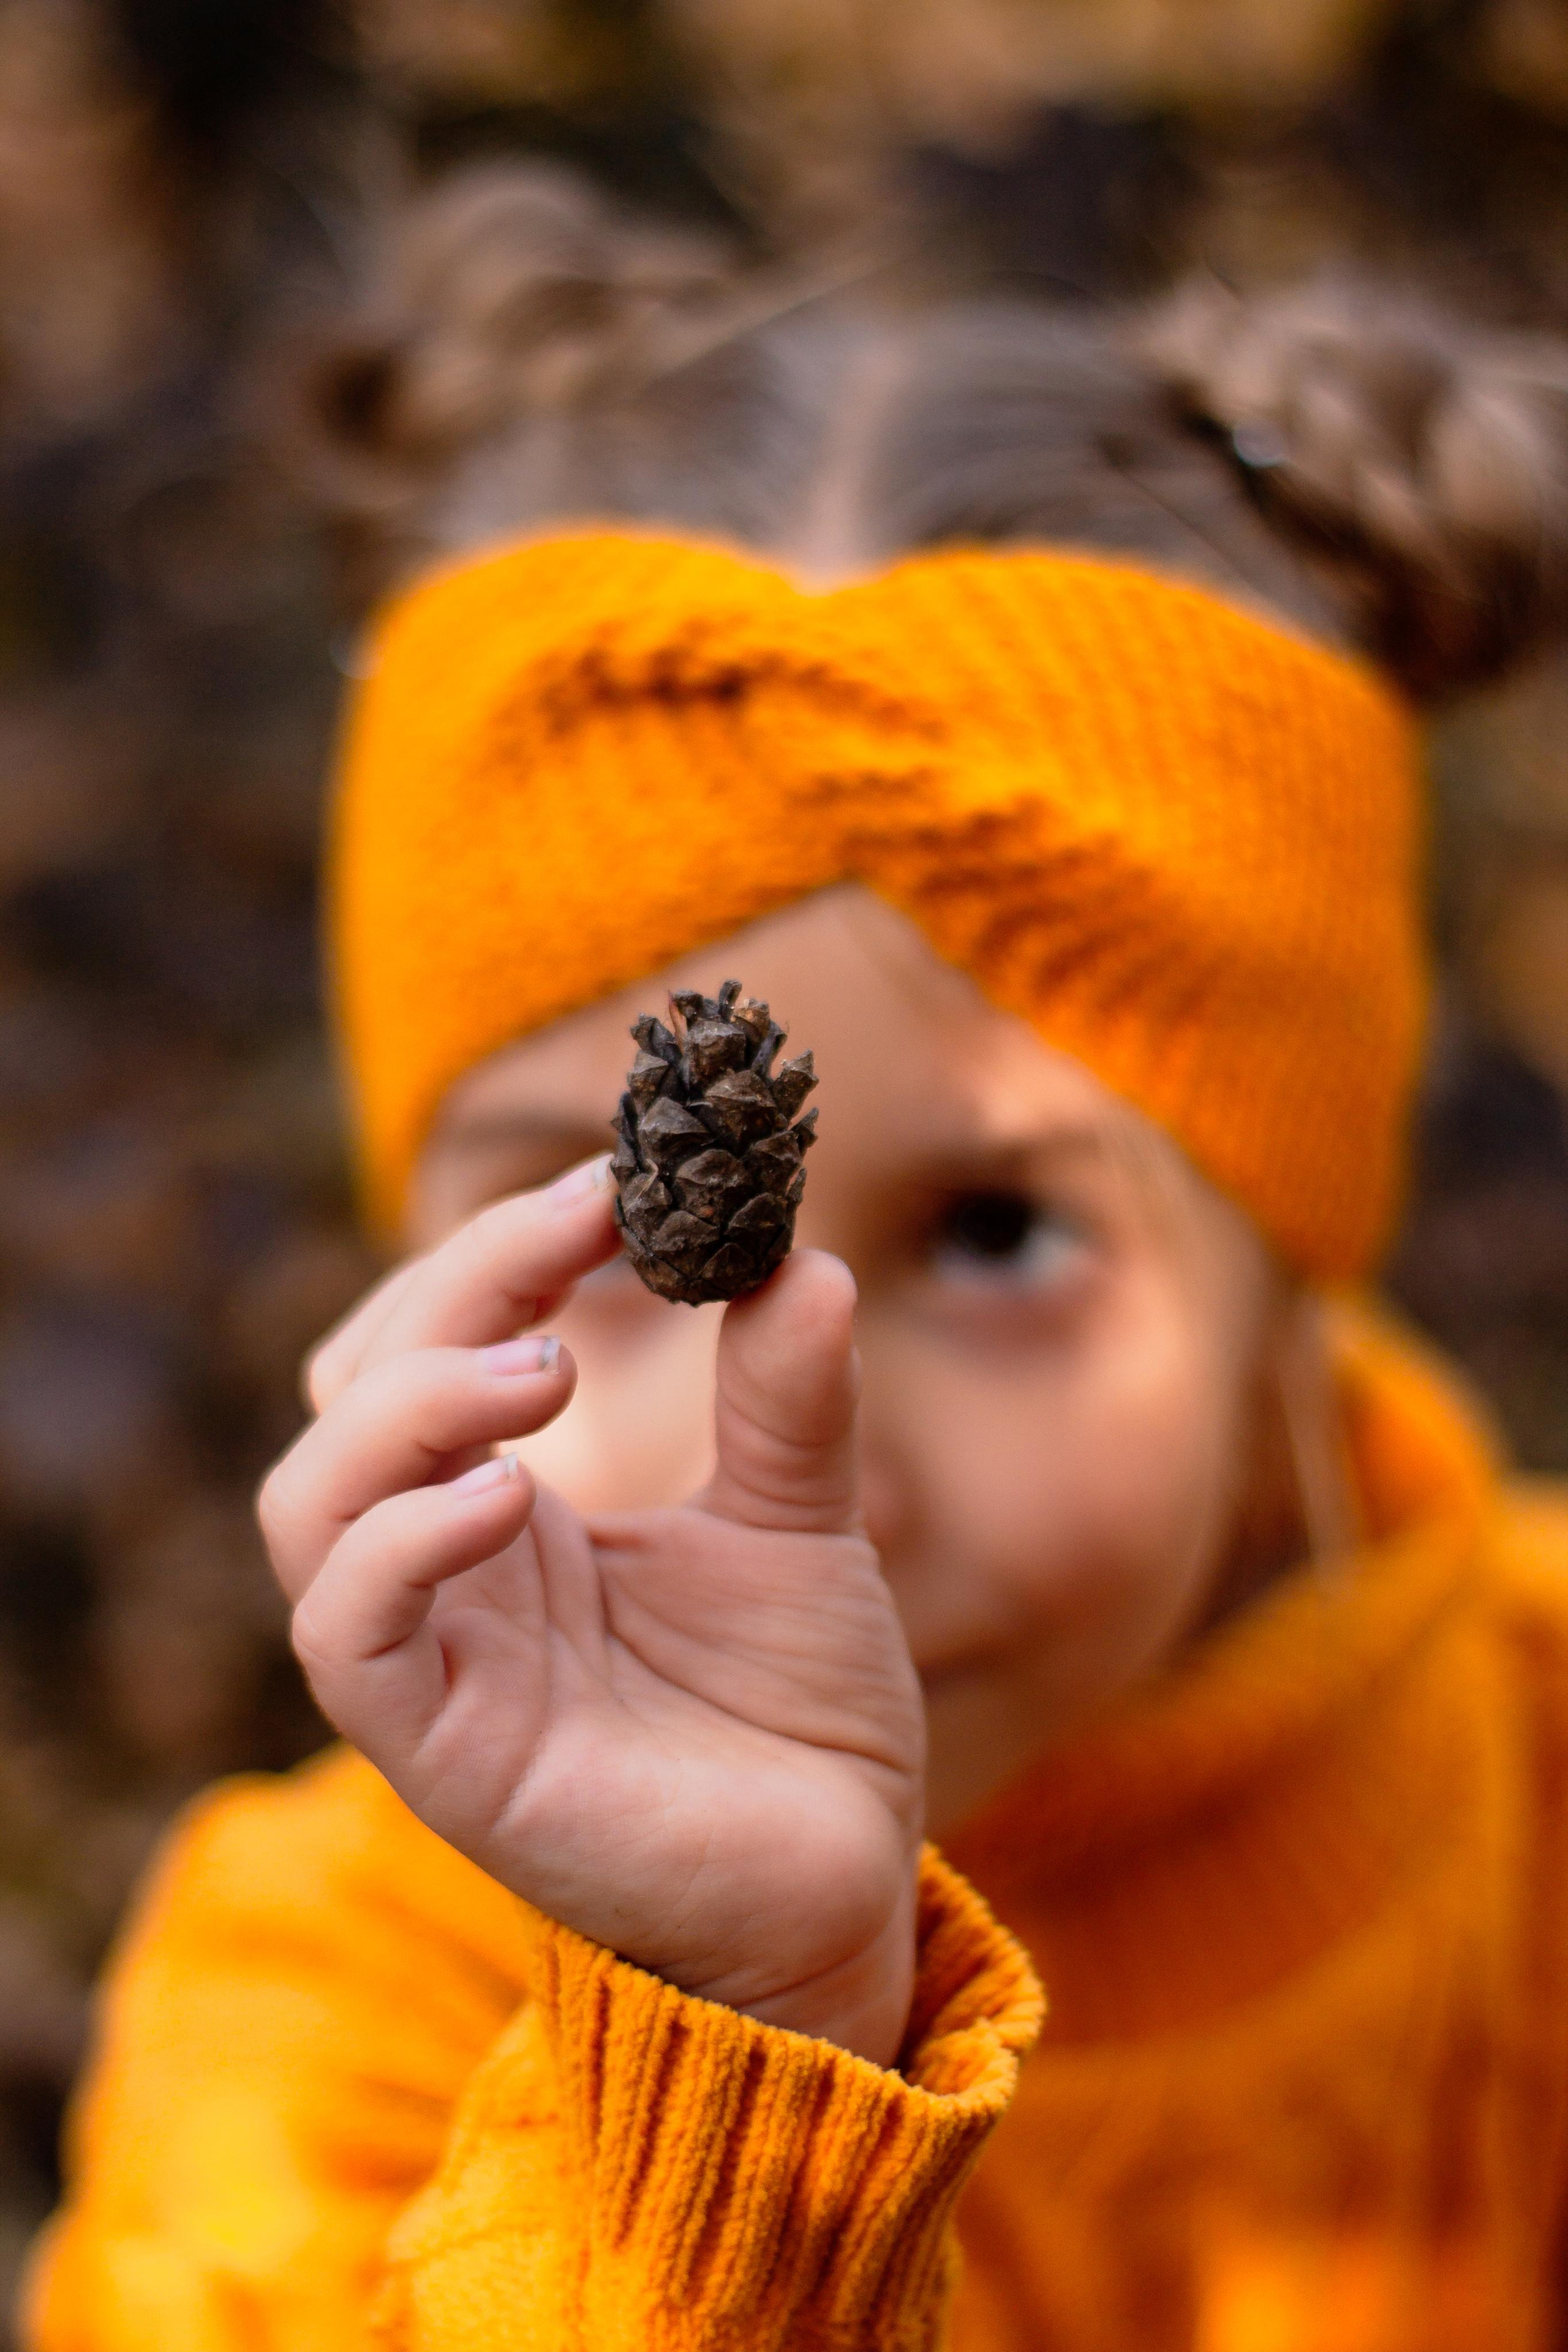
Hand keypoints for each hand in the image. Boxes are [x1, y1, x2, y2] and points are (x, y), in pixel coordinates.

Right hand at [258, 1161, 924, 2065]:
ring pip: (311, 1503)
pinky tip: (509, 1497)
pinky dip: (402, 1543)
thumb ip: (788, 1404)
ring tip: (548, 1373)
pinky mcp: (436, 1751)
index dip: (505, 1250)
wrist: (835, 1891)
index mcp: (513, 1507)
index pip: (438, 1344)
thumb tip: (804, 1260)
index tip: (616, 1182)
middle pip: (360, 1388)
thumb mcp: (803, 1528)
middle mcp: (450, 1571)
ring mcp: (432, 1659)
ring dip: (412, 1405)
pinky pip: (349, 1633)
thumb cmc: (796, 1718)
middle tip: (589, 1224)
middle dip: (462, 1284)